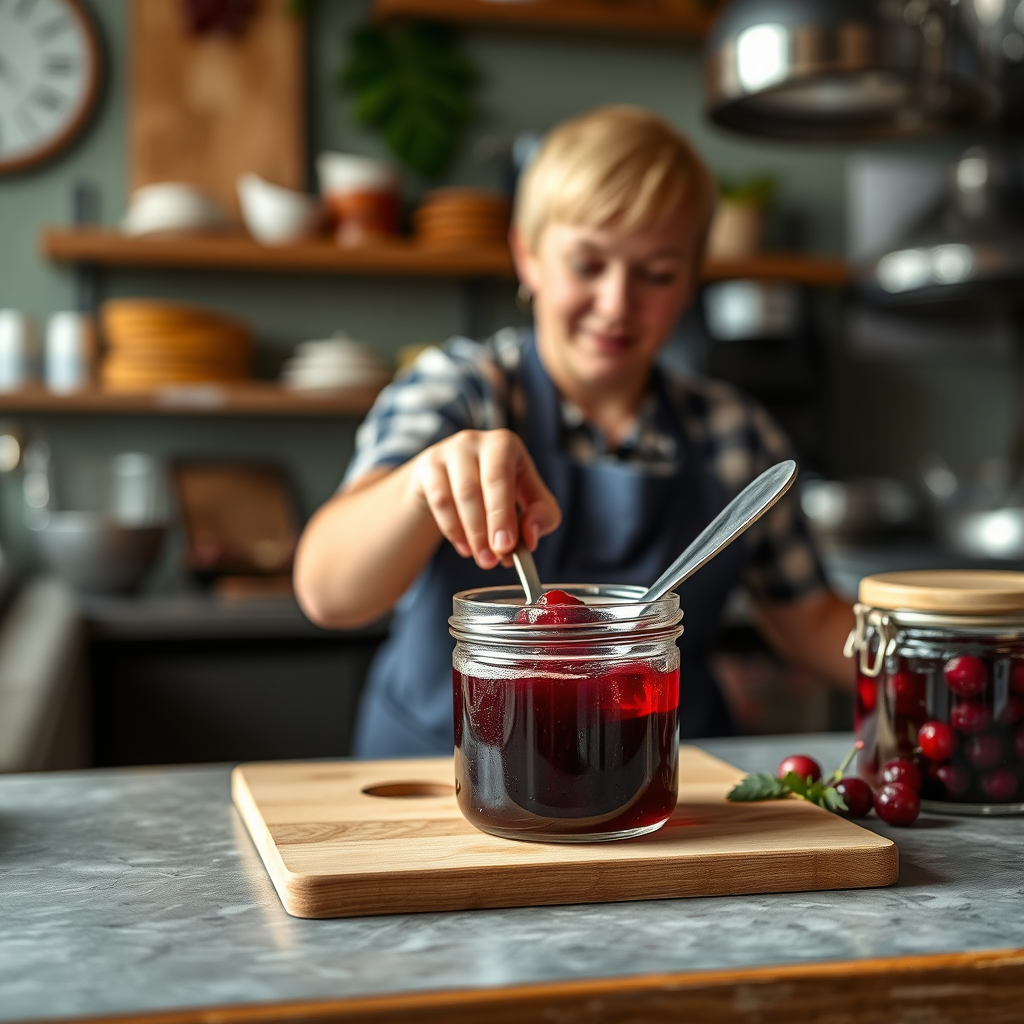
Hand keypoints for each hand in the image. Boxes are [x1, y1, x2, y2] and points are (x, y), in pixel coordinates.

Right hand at [410, 429, 560, 568]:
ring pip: (453, 498)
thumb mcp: (531, 497)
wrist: (460, 475)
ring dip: (470, 535)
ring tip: (483, 559)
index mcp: (505, 443)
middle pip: (475, 488)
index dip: (502, 514)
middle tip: (492, 561)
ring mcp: (446, 452)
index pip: (500, 478)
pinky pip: (438, 503)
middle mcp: (474, 441)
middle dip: (485, 529)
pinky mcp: (427, 467)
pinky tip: (466, 548)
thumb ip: (542, 516)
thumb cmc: (504, 488)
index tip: (506, 547)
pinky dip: (453, 531)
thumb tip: (529, 537)